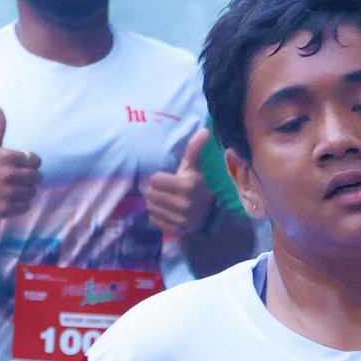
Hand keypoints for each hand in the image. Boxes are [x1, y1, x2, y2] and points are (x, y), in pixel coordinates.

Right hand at [0, 107, 41, 220]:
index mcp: (8, 157)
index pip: (36, 161)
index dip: (29, 165)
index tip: (18, 167)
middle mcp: (8, 174)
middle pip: (37, 178)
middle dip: (28, 180)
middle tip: (13, 181)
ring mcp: (7, 192)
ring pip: (32, 193)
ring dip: (24, 193)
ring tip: (9, 191)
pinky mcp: (6, 208)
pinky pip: (26, 207)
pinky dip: (19, 206)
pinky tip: (6, 200)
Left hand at [145, 129, 218, 243]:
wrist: (209, 215)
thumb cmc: (197, 186)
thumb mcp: (194, 168)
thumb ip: (194, 149)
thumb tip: (205, 129)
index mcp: (187, 185)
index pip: (155, 180)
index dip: (159, 179)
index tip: (167, 180)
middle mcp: (184, 204)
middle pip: (151, 194)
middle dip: (155, 192)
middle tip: (164, 192)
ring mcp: (180, 220)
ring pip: (151, 208)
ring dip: (155, 204)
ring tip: (165, 202)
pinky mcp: (176, 231)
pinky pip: (154, 220)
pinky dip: (157, 216)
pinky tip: (167, 213)